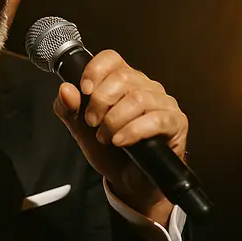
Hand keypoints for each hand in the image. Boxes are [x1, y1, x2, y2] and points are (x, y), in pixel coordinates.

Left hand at [53, 50, 187, 223]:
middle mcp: (146, 87)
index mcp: (123, 81)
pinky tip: (120, 141)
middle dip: (101, 102)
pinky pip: (156, 120)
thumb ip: (69, 109)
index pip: (112, 58)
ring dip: (115, 120)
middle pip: (123, 77)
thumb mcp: (81, 130)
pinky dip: (132, 131)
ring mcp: (163, 103)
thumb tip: (65, 89)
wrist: (128, 182)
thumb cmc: (109, 151)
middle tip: (93, 122)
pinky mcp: (176, 123)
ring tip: (106, 137)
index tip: (85, 90)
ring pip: (138, 99)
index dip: (95, 70)